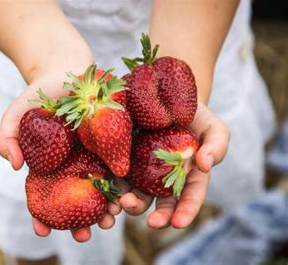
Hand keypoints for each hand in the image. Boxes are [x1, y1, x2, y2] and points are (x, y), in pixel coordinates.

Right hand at [0, 65, 121, 242]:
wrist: (67, 71)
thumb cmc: (39, 95)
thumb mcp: (16, 113)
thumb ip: (7, 137)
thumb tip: (14, 166)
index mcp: (49, 167)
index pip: (43, 198)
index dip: (41, 217)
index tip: (42, 231)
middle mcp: (72, 167)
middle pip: (75, 202)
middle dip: (80, 224)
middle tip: (84, 236)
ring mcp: (94, 158)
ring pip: (100, 191)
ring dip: (105, 210)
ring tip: (108, 221)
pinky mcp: (114, 145)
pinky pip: (119, 168)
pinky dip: (123, 185)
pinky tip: (126, 196)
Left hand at [118, 102, 229, 227]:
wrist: (165, 97)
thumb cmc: (195, 117)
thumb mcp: (213, 127)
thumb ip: (217, 146)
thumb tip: (204, 165)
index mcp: (188, 178)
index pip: (189, 200)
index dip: (185, 213)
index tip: (177, 223)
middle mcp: (163, 181)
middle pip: (159, 205)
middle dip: (156, 217)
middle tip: (151, 222)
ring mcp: (140, 172)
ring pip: (134, 196)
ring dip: (129, 205)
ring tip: (123, 204)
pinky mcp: (121, 162)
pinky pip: (114, 179)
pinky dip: (110, 189)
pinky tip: (105, 194)